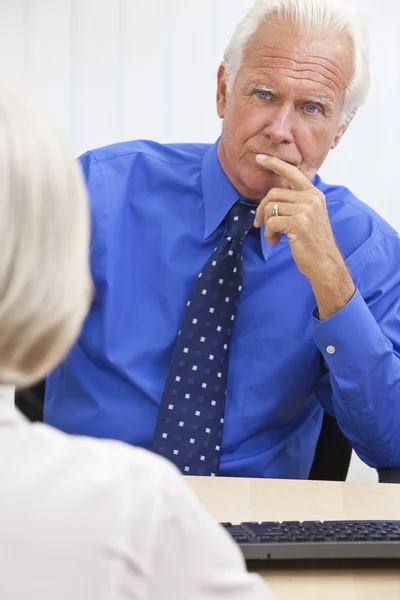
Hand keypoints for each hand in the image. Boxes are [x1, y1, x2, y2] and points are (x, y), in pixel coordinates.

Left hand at [254, 154, 354, 318]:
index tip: (259, 158)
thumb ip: (295, 203)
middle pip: (273, 194)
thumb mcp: (308, 216)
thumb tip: (271, 197)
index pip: (292, 172)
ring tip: (273, 236)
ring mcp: (306, 209)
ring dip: (266, 225)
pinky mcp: (298, 222)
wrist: (325, 263)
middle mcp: (311, 198)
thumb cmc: (312, 243)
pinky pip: (271, 222)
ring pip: (270, 208)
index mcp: (314, 194)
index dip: (274, 163)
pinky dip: (268, 233)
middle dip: (261, 210)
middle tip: (259, 224)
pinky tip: (276, 242)